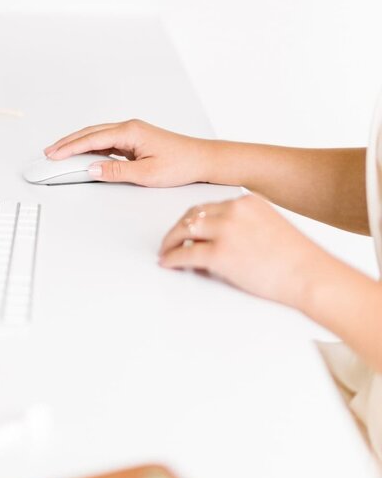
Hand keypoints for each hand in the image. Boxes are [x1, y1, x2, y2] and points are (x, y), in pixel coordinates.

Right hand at [44, 119, 212, 186]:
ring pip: (97, 136)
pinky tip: (83, 155)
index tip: (53, 155)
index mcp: (130, 131)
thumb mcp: (146, 174)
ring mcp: (131, 133)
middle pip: (90, 133)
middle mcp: (129, 128)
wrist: (202, 159)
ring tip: (60, 153)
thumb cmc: (181, 164)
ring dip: (78, 144)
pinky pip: (106, 141)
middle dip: (67, 142)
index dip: (69, 147)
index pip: (91, 138)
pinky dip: (91, 147)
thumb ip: (116, 171)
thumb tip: (91, 169)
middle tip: (49, 153)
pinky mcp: (134, 140)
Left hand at [158, 193, 327, 307]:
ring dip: (171, 241)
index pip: (210, 206)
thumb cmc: (299, 259)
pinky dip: (172, 258)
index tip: (188, 228)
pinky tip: (168, 263)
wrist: (311, 275)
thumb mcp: (271, 227)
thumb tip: (221, 240)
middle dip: (179, 228)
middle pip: (193, 215)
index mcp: (247, 202)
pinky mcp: (219, 254)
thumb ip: (246, 226)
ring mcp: (225, 231)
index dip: (195, 220)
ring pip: (184, 231)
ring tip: (166, 251)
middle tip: (170, 240)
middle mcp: (233, 211)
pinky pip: (186, 254)